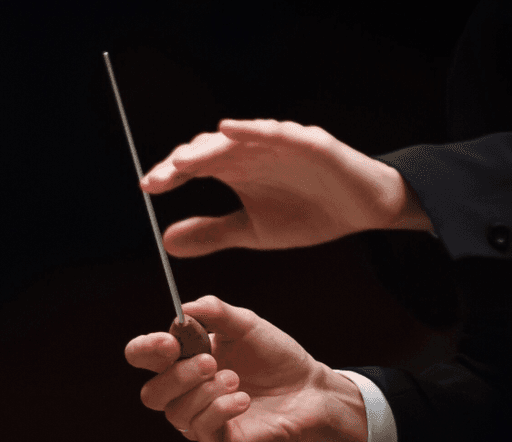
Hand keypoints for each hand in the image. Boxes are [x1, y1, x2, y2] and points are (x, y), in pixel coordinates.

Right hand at [125, 296, 367, 441]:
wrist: (310, 388)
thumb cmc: (273, 356)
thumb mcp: (245, 324)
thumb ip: (215, 312)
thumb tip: (185, 309)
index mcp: (182, 360)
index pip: (142, 357)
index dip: (145, 350)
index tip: (169, 342)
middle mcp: (184, 394)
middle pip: (151, 395)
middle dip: (178, 376)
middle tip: (211, 362)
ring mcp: (200, 421)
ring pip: (176, 414)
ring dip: (205, 392)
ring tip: (236, 380)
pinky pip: (202, 431)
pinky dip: (220, 410)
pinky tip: (243, 399)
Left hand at [139, 119, 432, 256]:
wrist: (363, 210)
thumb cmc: (309, 212)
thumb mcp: (253, 231)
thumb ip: (212, 233)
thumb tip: (166, 242)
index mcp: (236, 169)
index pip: (193, 166)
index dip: (169, 174)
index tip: (148, 187)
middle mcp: (252, 151)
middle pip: (208, 150)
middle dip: (182, 163)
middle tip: (159, 179)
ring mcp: (280, 143)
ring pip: (237, 140)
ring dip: (208, 148)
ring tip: (184, 161)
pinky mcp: (310, 142)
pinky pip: (279, 132)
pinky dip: (254, 130)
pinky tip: (230, 130)